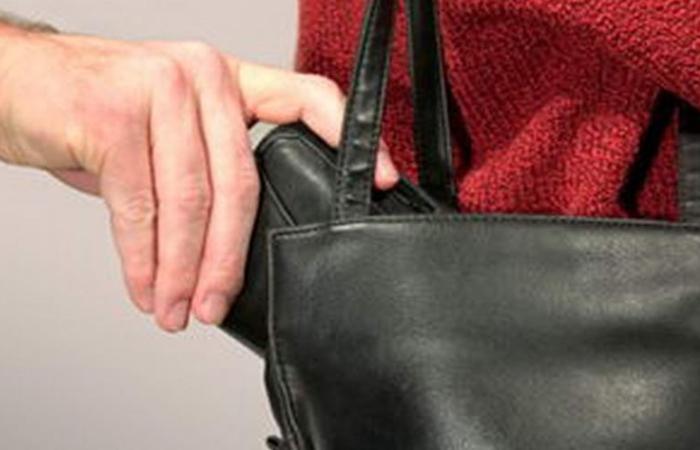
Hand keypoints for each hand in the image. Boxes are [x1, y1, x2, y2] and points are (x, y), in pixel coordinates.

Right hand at [0, 26, 399, 331]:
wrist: (16, 85)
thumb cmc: (95, 113)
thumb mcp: (165, 134)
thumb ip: (203, 172)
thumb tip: (229, 244)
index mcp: (227, 80)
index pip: (307, 96)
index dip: (349, 138)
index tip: (380, 181)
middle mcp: (201, 77)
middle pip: (241, 183)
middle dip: (228, 258)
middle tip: (214, 304)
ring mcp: (159, 88)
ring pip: (190, 202)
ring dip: (182, 270)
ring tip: (175, 310)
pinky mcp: (114, 114)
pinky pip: (140, 208)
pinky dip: (142, 260)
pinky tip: (144, 289)